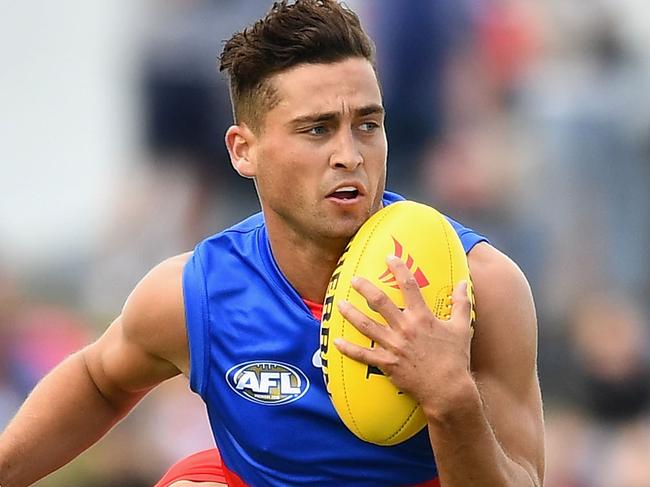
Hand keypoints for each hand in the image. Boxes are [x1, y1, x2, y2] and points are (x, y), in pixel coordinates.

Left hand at [334, 255, 474, 415]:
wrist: (448, 389)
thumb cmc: (456, 358)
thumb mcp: (462, 328)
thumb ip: (461, 304)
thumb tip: (464, 283)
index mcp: (422, 317)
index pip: (409, 286)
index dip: (398, 269)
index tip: (389, 258)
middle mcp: (405, 328)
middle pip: (380, 302)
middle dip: (365, 288)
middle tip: (354, 279)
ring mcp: (394, 346)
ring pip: (366, 325)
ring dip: (351, 314)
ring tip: (340, 304)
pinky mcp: (387, 363)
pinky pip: (363, 355)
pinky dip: (349, 349)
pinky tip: (336, 341)